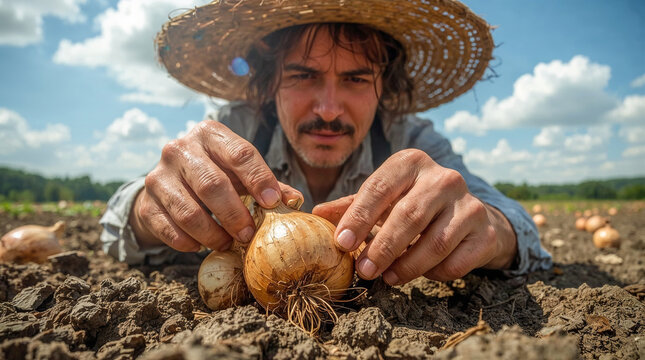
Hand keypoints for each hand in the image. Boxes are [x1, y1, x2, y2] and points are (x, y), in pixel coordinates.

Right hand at [130, 120, 302, 251]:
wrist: (167, 186)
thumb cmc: (216, 175)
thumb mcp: (240, 173)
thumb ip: (269, 185)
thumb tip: (296, 201)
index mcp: (209, 134)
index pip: (240, 153)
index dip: (259, 179)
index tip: (272, 204)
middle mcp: (179, 148)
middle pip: (212, 184)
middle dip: (235, 214)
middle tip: (249, 235)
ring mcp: (157, 175)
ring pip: (189, 211)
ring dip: (213, 234)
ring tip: (228, 243)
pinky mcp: (146, 203)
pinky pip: (169, 229)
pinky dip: (189, 243)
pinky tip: (201, 246)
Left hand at [313, 149, 516, 283]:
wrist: (469, 217)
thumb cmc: (414, 205)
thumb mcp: (383, 199)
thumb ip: (352, 206)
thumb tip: (316, 215)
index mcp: (411, 163)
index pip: (379, 188)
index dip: (359, 217)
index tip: (342, 243)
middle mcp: (444, 177)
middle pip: (408, 216)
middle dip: (382, 247)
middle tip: (364, 270)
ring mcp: (469, 204)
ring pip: (434, 243)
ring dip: (406, 266)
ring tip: (387, 277)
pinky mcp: (484, 232)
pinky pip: (455, 262)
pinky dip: (434, 273)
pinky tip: (421, 273)